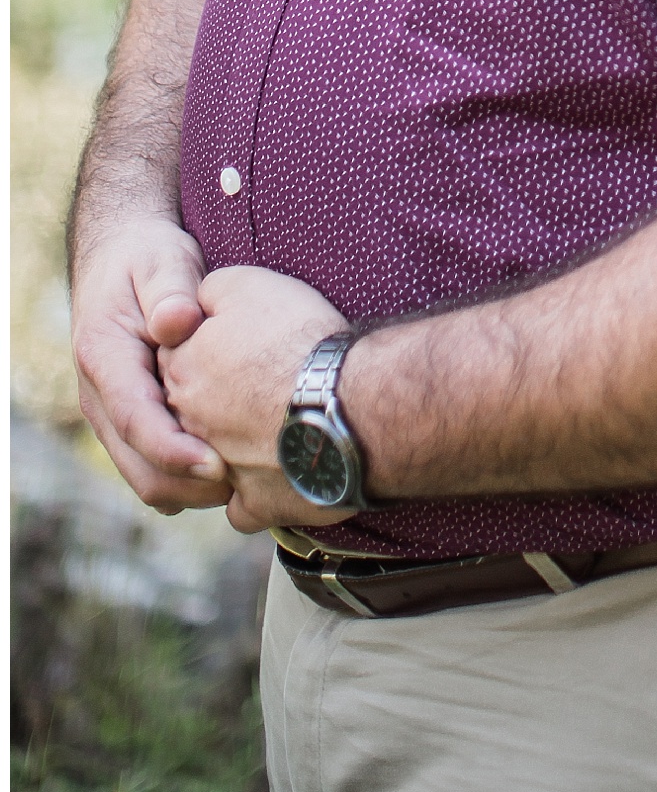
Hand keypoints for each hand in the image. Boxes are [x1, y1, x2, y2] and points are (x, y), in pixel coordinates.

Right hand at [71, 217, 230, 513]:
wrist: (120, 259)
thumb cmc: (148, 258)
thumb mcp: (162, 260)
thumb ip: (170, 289)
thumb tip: (178, 322)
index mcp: (104, 356)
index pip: (133, 418)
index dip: (172, 450)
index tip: (216, 464)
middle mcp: (100, 397)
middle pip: (138, 465)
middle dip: (189, 484)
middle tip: (245, 485)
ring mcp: (113, 416)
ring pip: (146, 477)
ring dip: (192, 489)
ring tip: (246, 482)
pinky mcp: (132, 424)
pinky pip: (156, 468)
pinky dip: (189, 479)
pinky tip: (233, 464)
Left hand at [158, 266, 350, 532]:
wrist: (347, 400)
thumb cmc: (298, 338)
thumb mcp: (245, 285)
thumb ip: (207, 292)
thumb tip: (192, 305)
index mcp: (182, 371)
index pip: (174, 359)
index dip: (205, 348)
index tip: (235, 344)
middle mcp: (190, 426)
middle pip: (189, 412)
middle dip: (213, 401)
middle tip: (253, 384)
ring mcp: (221, 470)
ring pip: (210, 463)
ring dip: (229, 449)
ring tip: (268, 427)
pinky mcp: (256, 504)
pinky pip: (243, 506)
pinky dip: (256, 493)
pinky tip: (277, 472)